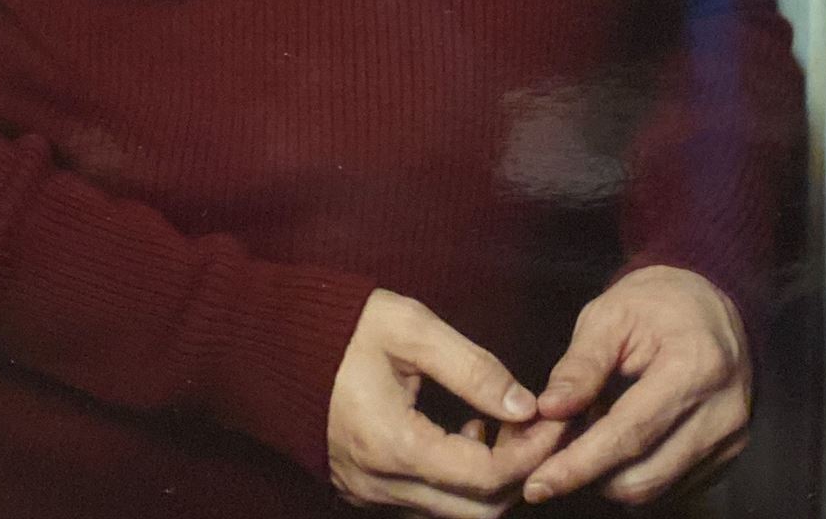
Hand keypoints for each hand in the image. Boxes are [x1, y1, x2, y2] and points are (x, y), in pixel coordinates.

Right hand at [328, 289, 568, 516]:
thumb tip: (526, 406)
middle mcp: (380, 486)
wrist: (272, 342)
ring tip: (499, 422)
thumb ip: (474, 368)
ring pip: (453, 514)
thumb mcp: (412, 328)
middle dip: (517, 472)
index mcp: (393, 446)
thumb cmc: (343, 326)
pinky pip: (427, 505)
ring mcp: (369, 494)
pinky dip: (459, 480)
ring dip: (490, 479)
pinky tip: (465, 431)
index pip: (486, 478)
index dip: (530, 451)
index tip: (553, 417)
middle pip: (476, 512)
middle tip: (533, 423)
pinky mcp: (363, 491)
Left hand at [519, 266, 752, 507]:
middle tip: (558, 442)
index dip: (580, 464)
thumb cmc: (656, 303)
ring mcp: (730, 440)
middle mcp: (722, 412)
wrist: (710, 304)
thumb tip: (550, 410)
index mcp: (695, 366)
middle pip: (642, 476)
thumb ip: (581, 364)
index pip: (630, 433)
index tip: (538, 484)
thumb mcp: (610, 314)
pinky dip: (634, 471)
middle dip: (589, 473)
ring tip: (593, 428)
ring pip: (654, 489)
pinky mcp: (727, 458)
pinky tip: (622, 436)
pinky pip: (670, 486)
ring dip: (610, 474)